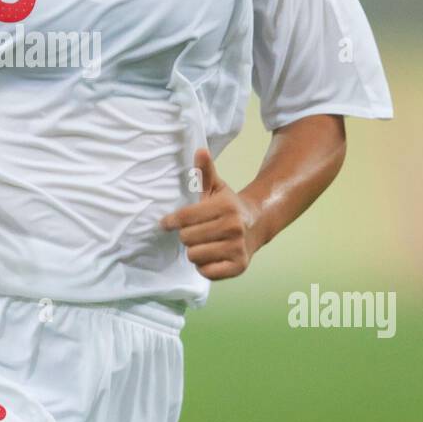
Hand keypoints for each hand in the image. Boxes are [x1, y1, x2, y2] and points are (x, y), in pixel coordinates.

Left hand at [159, 148, 260, 279]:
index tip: (166, 223)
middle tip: (196, 232)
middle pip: (186, 238)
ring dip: (195, 251)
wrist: (256, 225)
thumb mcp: (217, 188)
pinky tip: (212, 256)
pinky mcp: (238, 267)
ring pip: (194, 255)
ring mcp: (237, 249)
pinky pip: (206, 272)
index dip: (171, 221)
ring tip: (205, 243)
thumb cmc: (229, 207)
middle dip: (187, 235)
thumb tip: (200, 150)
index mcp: (225, 207)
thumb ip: (205, 171)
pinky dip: (205, 266)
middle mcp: (233, 228)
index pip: (184, 218)